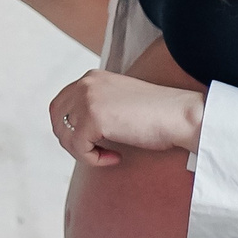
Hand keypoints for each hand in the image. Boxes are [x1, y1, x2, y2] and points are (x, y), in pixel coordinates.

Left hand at [48, 70, 203, 166]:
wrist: (180, 116)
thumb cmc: (157, 115)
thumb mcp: (119, 102)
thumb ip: (97, 107)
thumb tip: (74, 130)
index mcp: (92, 78)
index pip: (60, 104)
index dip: (69, 128)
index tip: (92, 142)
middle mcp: (85, 84)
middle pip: (56, 119)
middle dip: (71, 140)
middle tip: (94, 152)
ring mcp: (88, 99)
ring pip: (65, 136)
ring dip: (84, 152)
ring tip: (108, 155)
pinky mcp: (94, 118)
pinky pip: (79, 148)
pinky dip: (94, 159)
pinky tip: (116, 157)